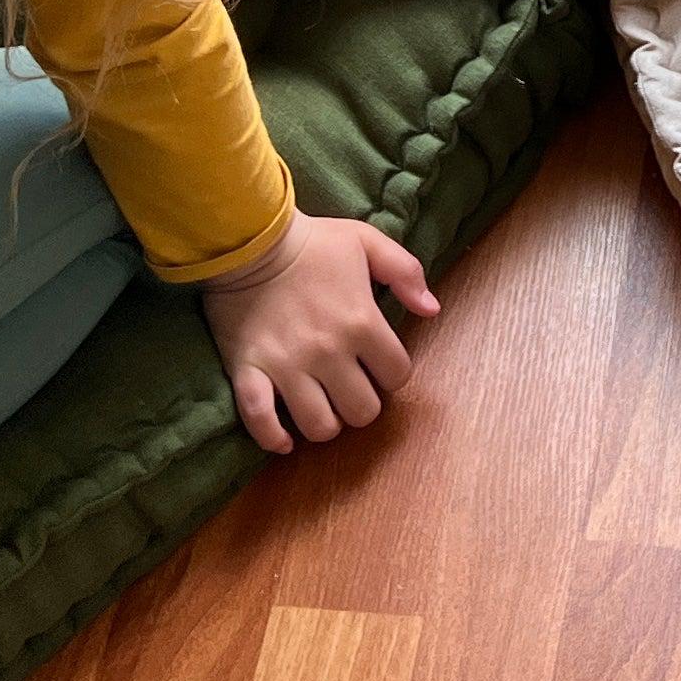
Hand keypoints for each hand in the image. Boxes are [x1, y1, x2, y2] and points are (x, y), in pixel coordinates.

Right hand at [201, 212, 439, 452]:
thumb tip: (431, 310)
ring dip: (324, 423)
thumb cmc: (312, 242)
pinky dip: (273, 438)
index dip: (391, 375)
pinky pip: (261, 422)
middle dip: (361, 404)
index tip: (377, 366)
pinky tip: (284, 440)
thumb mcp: (367, 242)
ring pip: (319, 426)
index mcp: (362, 323)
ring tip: (320, 406)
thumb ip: (407, 273)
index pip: (397, 376)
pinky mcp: (250, 372)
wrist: (249, 240)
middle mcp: (329, 352)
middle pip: (361, 411)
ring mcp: (288, 367)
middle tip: (349, 388)